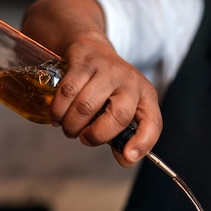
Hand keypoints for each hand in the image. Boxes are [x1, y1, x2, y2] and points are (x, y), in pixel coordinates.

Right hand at [21, 0, 161, 166]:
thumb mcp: (123, 110)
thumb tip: (126, 160)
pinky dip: (59, 110)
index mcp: (146, 97)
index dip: (142, 143)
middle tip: (84, 138)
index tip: (128, 156)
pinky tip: (58, 116)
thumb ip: (123, 137)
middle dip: (96, 135)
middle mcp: (131, 82)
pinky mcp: (85, 62)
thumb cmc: (108, 90)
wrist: (91, 50)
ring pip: (87, 106)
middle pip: (118, 116)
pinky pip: (68, 91)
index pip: (152, 123)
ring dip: (72, 125)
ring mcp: (108, 70)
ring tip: (69, 128)